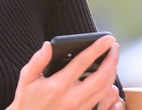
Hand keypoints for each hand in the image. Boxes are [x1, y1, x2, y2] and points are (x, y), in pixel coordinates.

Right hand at [7, 35, 122, 109]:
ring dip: (112, 72)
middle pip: (101, 76)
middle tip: (114, 46)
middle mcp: (72, 98)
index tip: (108, 38)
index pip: (83, 62)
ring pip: (105, 89)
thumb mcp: (27, 79)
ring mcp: (80, 108)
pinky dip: (109, 87)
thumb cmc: (27, 101)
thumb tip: (48, 45)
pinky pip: (103, 100)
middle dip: (112, 59)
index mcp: (58, 86)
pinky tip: (108, 78)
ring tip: (112, 59)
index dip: (98, 47)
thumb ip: (38, 61)